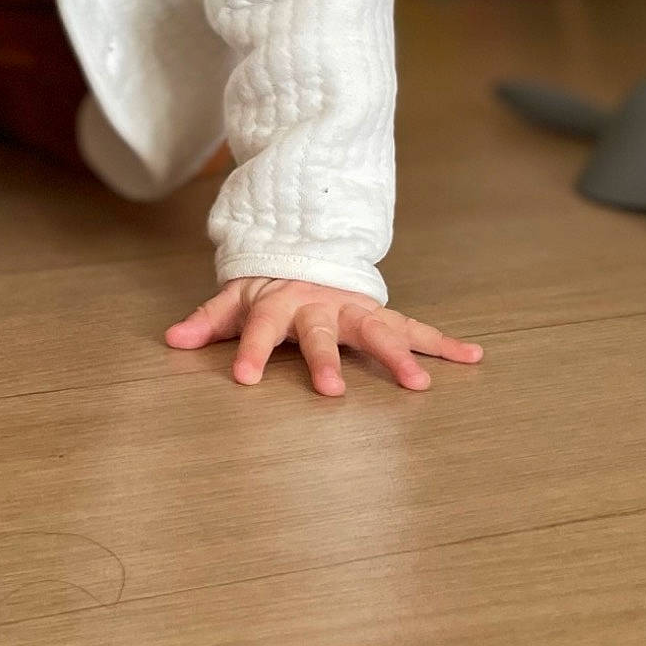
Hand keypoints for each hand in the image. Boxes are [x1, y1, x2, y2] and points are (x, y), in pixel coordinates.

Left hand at [165, 277, 482, 397]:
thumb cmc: (271, 288)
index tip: (243, 379)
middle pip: (322, 334)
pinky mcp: (382, 314)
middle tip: (332, 393)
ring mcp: (354, 309)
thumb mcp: (235, 299)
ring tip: (419, 385)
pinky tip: (473, 356)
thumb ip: (208, 320)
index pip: (259, 328)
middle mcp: (320, 306)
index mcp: (280, 304)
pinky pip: (416, 328)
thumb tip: (172, 339)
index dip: (250, 351)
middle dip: (327, 361)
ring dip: (399, 356)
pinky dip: (444, 343)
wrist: (310, 252)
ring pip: (377, 331)